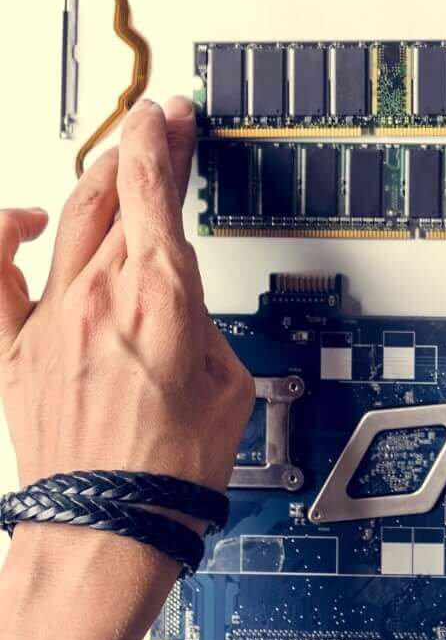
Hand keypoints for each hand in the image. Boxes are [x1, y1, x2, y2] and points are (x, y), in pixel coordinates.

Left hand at [0, 99, 254, 505]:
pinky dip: (3, 234)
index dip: (162, 141)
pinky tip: (21, 221)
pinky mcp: (15, 350)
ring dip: (92, 187)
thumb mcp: (229, 384)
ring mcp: (49, 320)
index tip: (171, 118)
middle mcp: (98, 297)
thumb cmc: (173, 469)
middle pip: (110, 194)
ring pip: (67, 224)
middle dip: (135, 152)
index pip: (153, 189)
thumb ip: (202, 329)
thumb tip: (183, 316)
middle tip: (153, 133)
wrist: (114, 521)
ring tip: (111, 171)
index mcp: (162, 300)